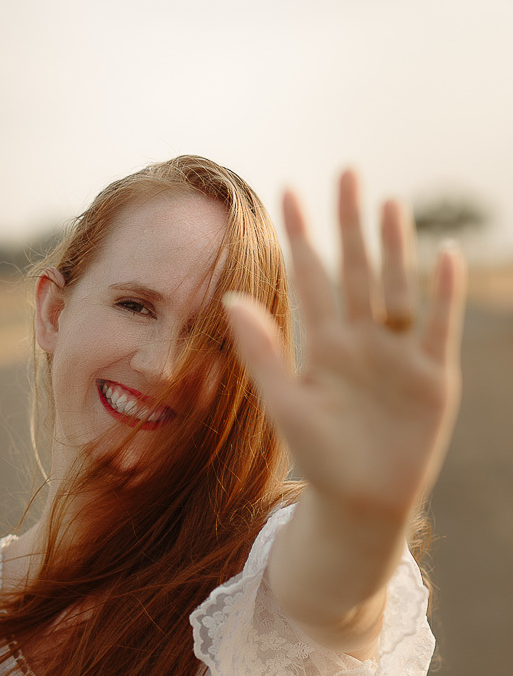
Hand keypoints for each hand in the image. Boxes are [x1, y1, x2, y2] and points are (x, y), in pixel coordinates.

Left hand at [224, 170, 465, 524]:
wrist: (362, 504)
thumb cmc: (319, 458)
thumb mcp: (286, 403)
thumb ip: (262, 352)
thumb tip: (231, 297)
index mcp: (323, 343)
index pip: (310, 277)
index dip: (300, 236)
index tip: (286, 191)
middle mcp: (361, 338)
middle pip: (355, 269)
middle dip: (350, 223)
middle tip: (346, 171)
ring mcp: (399, 352)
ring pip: (397, 286)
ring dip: (393, 248)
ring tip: (389, 203)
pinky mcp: (432, 374)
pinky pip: (438, 325)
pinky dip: (443, 293)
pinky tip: (443, 254)